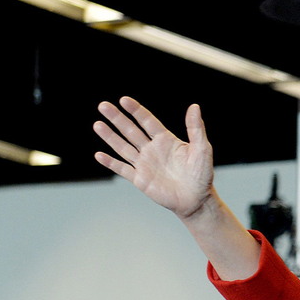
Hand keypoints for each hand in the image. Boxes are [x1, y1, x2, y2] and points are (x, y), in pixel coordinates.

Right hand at [94, 98, 215, 221]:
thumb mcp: (202, 149)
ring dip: (110, 136)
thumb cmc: (202, 174)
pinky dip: (111, 162)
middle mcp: (152, 149)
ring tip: (97, 125)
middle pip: (131, 130)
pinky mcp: (140, 179)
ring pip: (123, 147)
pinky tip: (99, 155)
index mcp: (166, 140)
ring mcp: (144, 164)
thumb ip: (196, 128)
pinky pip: (122, 169)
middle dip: (117, 118)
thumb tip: (194, 106)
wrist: (196, 200)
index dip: (136, 110)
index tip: (124, 100)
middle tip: (103, 105)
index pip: (147, 121)